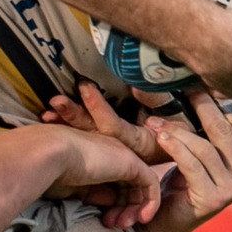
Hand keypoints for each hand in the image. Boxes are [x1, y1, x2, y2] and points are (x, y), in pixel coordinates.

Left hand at [43, 80, 169, 164]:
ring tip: (48, 110)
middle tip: (55, 102)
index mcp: (139, 140)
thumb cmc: (180, 128)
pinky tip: (53, 113)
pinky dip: (71, 122)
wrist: (183, 142)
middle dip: (75, 116)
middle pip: (95, 132)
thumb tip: (136, 86)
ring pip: (88, 132)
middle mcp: (123, 145)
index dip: (99, 108)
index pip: (114, 126)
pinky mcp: (107, 139)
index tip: (85, 87)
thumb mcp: (175, 116)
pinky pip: (88, 131)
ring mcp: (114, 143)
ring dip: (68, 120)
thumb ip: (157, 99)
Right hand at [45, 126, 162, 230]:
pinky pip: (151, 184)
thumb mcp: (76, 188)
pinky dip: (151, 202)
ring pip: (141, 187)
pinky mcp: (132, 162)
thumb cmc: (52, 171)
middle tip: (117, 226)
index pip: (116, 184)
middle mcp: (113, 154)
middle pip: (130, 187)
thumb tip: (111, 205)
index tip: (105, 222)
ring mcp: (124, 156)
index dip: (114, 206)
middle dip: (126, 210)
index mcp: (98, 157)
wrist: (52, 155)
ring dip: (135, 210)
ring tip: (123, 225)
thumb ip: (95, 194)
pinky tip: (142, 218)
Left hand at [146, 91, 231, 231]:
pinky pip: (192, 163)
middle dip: (199, 107)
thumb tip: (203, 88)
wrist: (165, 221)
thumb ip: (213, 132)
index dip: (220, 103)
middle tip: (178, 92)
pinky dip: (174, 147)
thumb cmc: (183, 182)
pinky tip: (160, 136)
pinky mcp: (213, 199)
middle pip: (225, 130)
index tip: (195, 88)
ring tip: (156, 120)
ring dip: (177, 130)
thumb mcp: (205, 154)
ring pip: (205, 147)